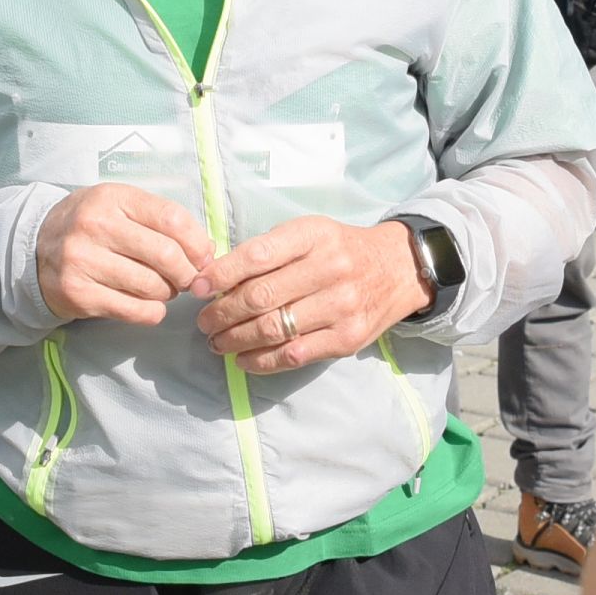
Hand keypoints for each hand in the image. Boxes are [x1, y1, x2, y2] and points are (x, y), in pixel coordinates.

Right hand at [36, 184, 214, 326]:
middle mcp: (95, 226)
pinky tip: (151, 306)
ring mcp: (83, 261)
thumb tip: (206, 251)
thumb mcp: (120, 207)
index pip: (170, 218)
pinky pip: (133, 310)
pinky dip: (152, 312)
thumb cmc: (90, 226)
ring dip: (168, 293)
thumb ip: (161, 221)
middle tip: (187, 279)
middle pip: (165, 254)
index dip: (197, 242)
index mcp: (112, 198)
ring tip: (163, 289)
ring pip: (151, 286)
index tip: (204, 257)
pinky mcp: (78, 294)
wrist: (36, 249)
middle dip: (186, 272)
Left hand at [194, 215, 431, 372]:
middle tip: (204, 323)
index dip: (220, 275)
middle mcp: (330, 268)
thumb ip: (267, 252)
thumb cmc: (340, 250)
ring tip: (217, 342)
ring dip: (235, 340)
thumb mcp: (308, 233)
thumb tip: (214, 278)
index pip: (257, 256)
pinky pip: (294, 354)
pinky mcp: (347, 339)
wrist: (398, 269)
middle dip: (222, 313)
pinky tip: (243, 359)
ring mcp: (341, 306)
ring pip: (273, 329)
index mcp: (313, 235)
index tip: (196, 289)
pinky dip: (261, 361)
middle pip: (260, 297)